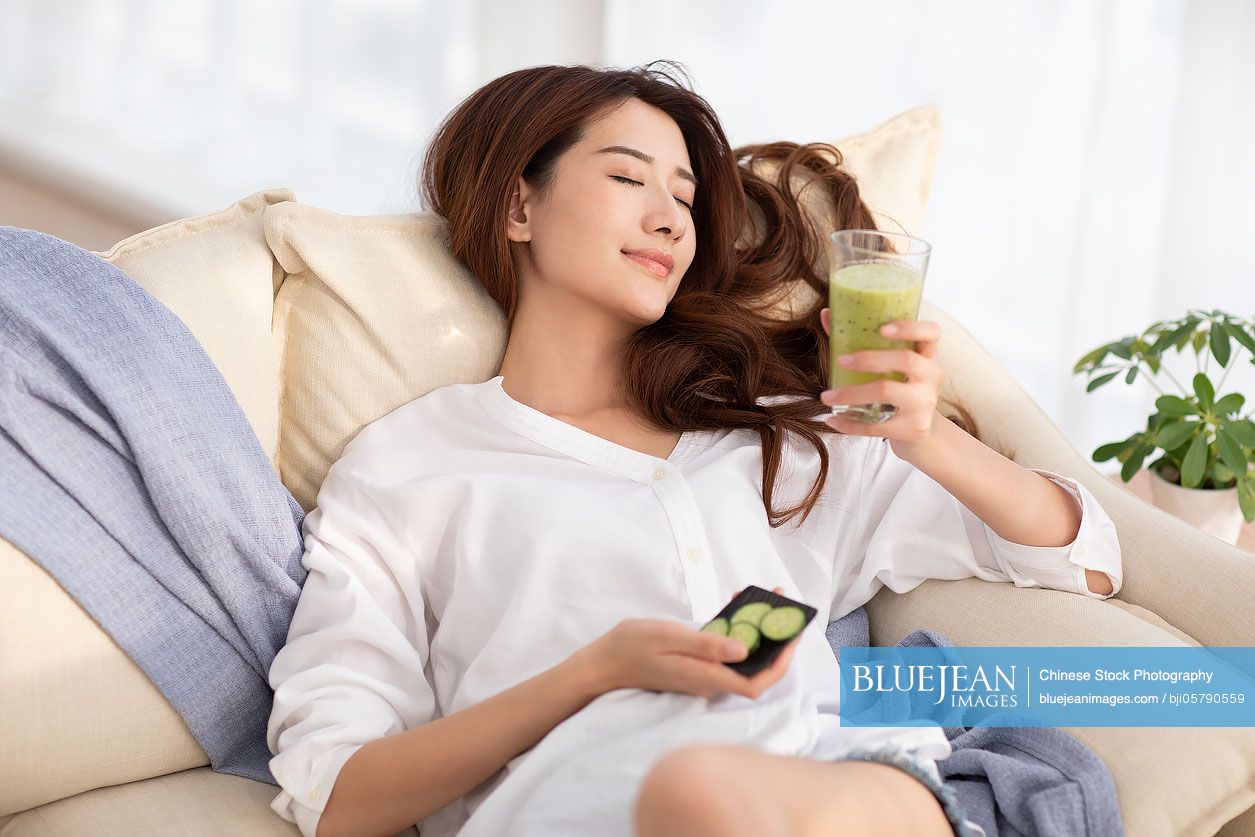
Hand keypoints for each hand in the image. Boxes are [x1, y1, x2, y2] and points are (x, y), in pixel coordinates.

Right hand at [582, 587, 801, 699]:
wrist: (604, 662)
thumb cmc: (632, 647)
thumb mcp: (669, 638)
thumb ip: (706, 646)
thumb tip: (744, 651)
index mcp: (706, 677)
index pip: (756, 682)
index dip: (779, 662)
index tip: (791, 635)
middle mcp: (710, 681)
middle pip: (755, 669)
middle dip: (775, 639)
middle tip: (784, 605)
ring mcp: (703, 674)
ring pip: (743, 658)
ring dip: (759, 631)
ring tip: (766, 599)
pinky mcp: (696, 666)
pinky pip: (726, 651)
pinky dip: (737, 629)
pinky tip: (737, 605)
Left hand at [819, 307, 945, 462]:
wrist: (922, 435)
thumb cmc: (900, 391)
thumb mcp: (891, 367)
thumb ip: (862, 342)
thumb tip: (828, 314)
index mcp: (927, 356)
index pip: (931, 332)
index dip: (910, 327)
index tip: (882, 328)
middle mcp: (932, 377)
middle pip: (904, 359)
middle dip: (868, 358)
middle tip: (840, 360)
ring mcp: (925, 404)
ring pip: (885, 391)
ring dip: (850, 394)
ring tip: (826, 396)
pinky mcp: (913, 428)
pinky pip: (876, 425)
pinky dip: (850, 424)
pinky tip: (832, 420)